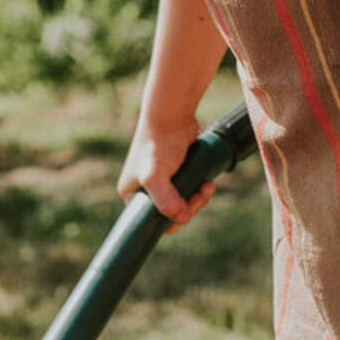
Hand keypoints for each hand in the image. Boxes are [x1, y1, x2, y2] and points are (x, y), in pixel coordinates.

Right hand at [118, 117, 215, 231]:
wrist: (172, 117)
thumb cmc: (158, 145)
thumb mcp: (155, 176)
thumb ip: (165, 200)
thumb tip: (183, 219)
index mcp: (132, 193)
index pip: (150, 220)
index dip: (171, 221)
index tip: (186, 212)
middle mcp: (145, 188)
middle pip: (170, 213)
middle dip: (189, 208)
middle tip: (200, 197)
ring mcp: (163, 180)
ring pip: (183, 202)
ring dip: (198, 199)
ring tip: (207, 188)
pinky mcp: (178, 171)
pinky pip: (190, 189)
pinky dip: (200, 189)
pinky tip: (207, 183)